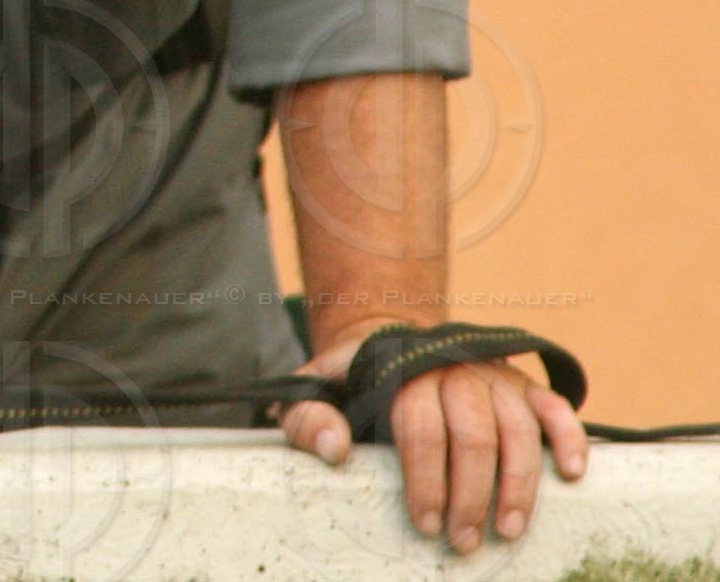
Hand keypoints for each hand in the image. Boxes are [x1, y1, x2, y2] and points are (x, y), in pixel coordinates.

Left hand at [280, 321, 587, 549]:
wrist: (385, 339)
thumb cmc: (350, 378)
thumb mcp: (312, 389)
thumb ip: (309, 416)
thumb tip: (337, 452)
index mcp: (402, 371)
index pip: (419, 429)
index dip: (425, 480)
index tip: (426, 523)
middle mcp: (453, 369)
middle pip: (473, 435)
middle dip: (470, 495)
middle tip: (464, 541)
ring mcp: (492, 375)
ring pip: (517, 428)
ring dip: (518, 483)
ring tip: (509, 530)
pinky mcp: (522, 384)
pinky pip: (553, 407)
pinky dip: (568, 437)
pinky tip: (572, 474)